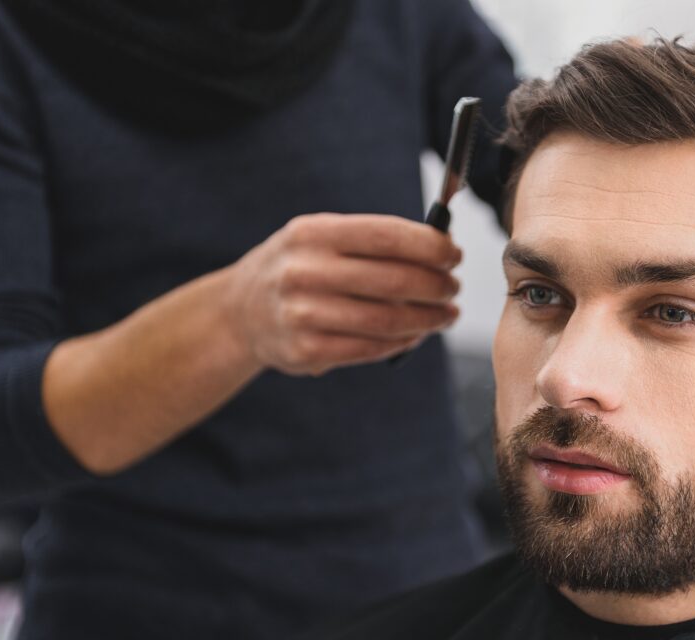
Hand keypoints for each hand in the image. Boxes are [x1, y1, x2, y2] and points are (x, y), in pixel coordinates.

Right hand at [224, 213, 461, 375]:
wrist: (240, 311)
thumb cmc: (300, 267)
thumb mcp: (321, 237)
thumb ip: (373, 241)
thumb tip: (441, 249)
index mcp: (313, 233)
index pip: (387, 236)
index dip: (430, 246)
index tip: (454, 255)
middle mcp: (304, 271)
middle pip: (395, 281)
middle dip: (437, 286)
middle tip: (454, 289)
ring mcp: (302, 314)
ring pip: (388, 320)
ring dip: (428, 319)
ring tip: (446, 315)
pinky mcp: (306, 351)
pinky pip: (371, 348)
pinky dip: (403, 342)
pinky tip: (417, 334)